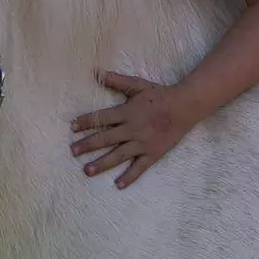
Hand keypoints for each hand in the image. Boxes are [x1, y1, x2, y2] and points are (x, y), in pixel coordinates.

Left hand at [70, 71, 202, 188]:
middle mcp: (132, 129)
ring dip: (102, 163)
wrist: (185, 106)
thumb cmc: (160, 94)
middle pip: (105, 138)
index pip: (101, 118)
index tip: (73, 127)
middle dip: (87, 145)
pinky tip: (118, 185)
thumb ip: (117, 81)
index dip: (86, 122)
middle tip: (73, 151)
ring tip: (87, 171)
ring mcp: (142, 143)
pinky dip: (129, 176)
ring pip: (118, 155)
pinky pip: (139, 167)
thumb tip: (97, 73)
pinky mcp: (153, 153)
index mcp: (127, 112)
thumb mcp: (138, 85)